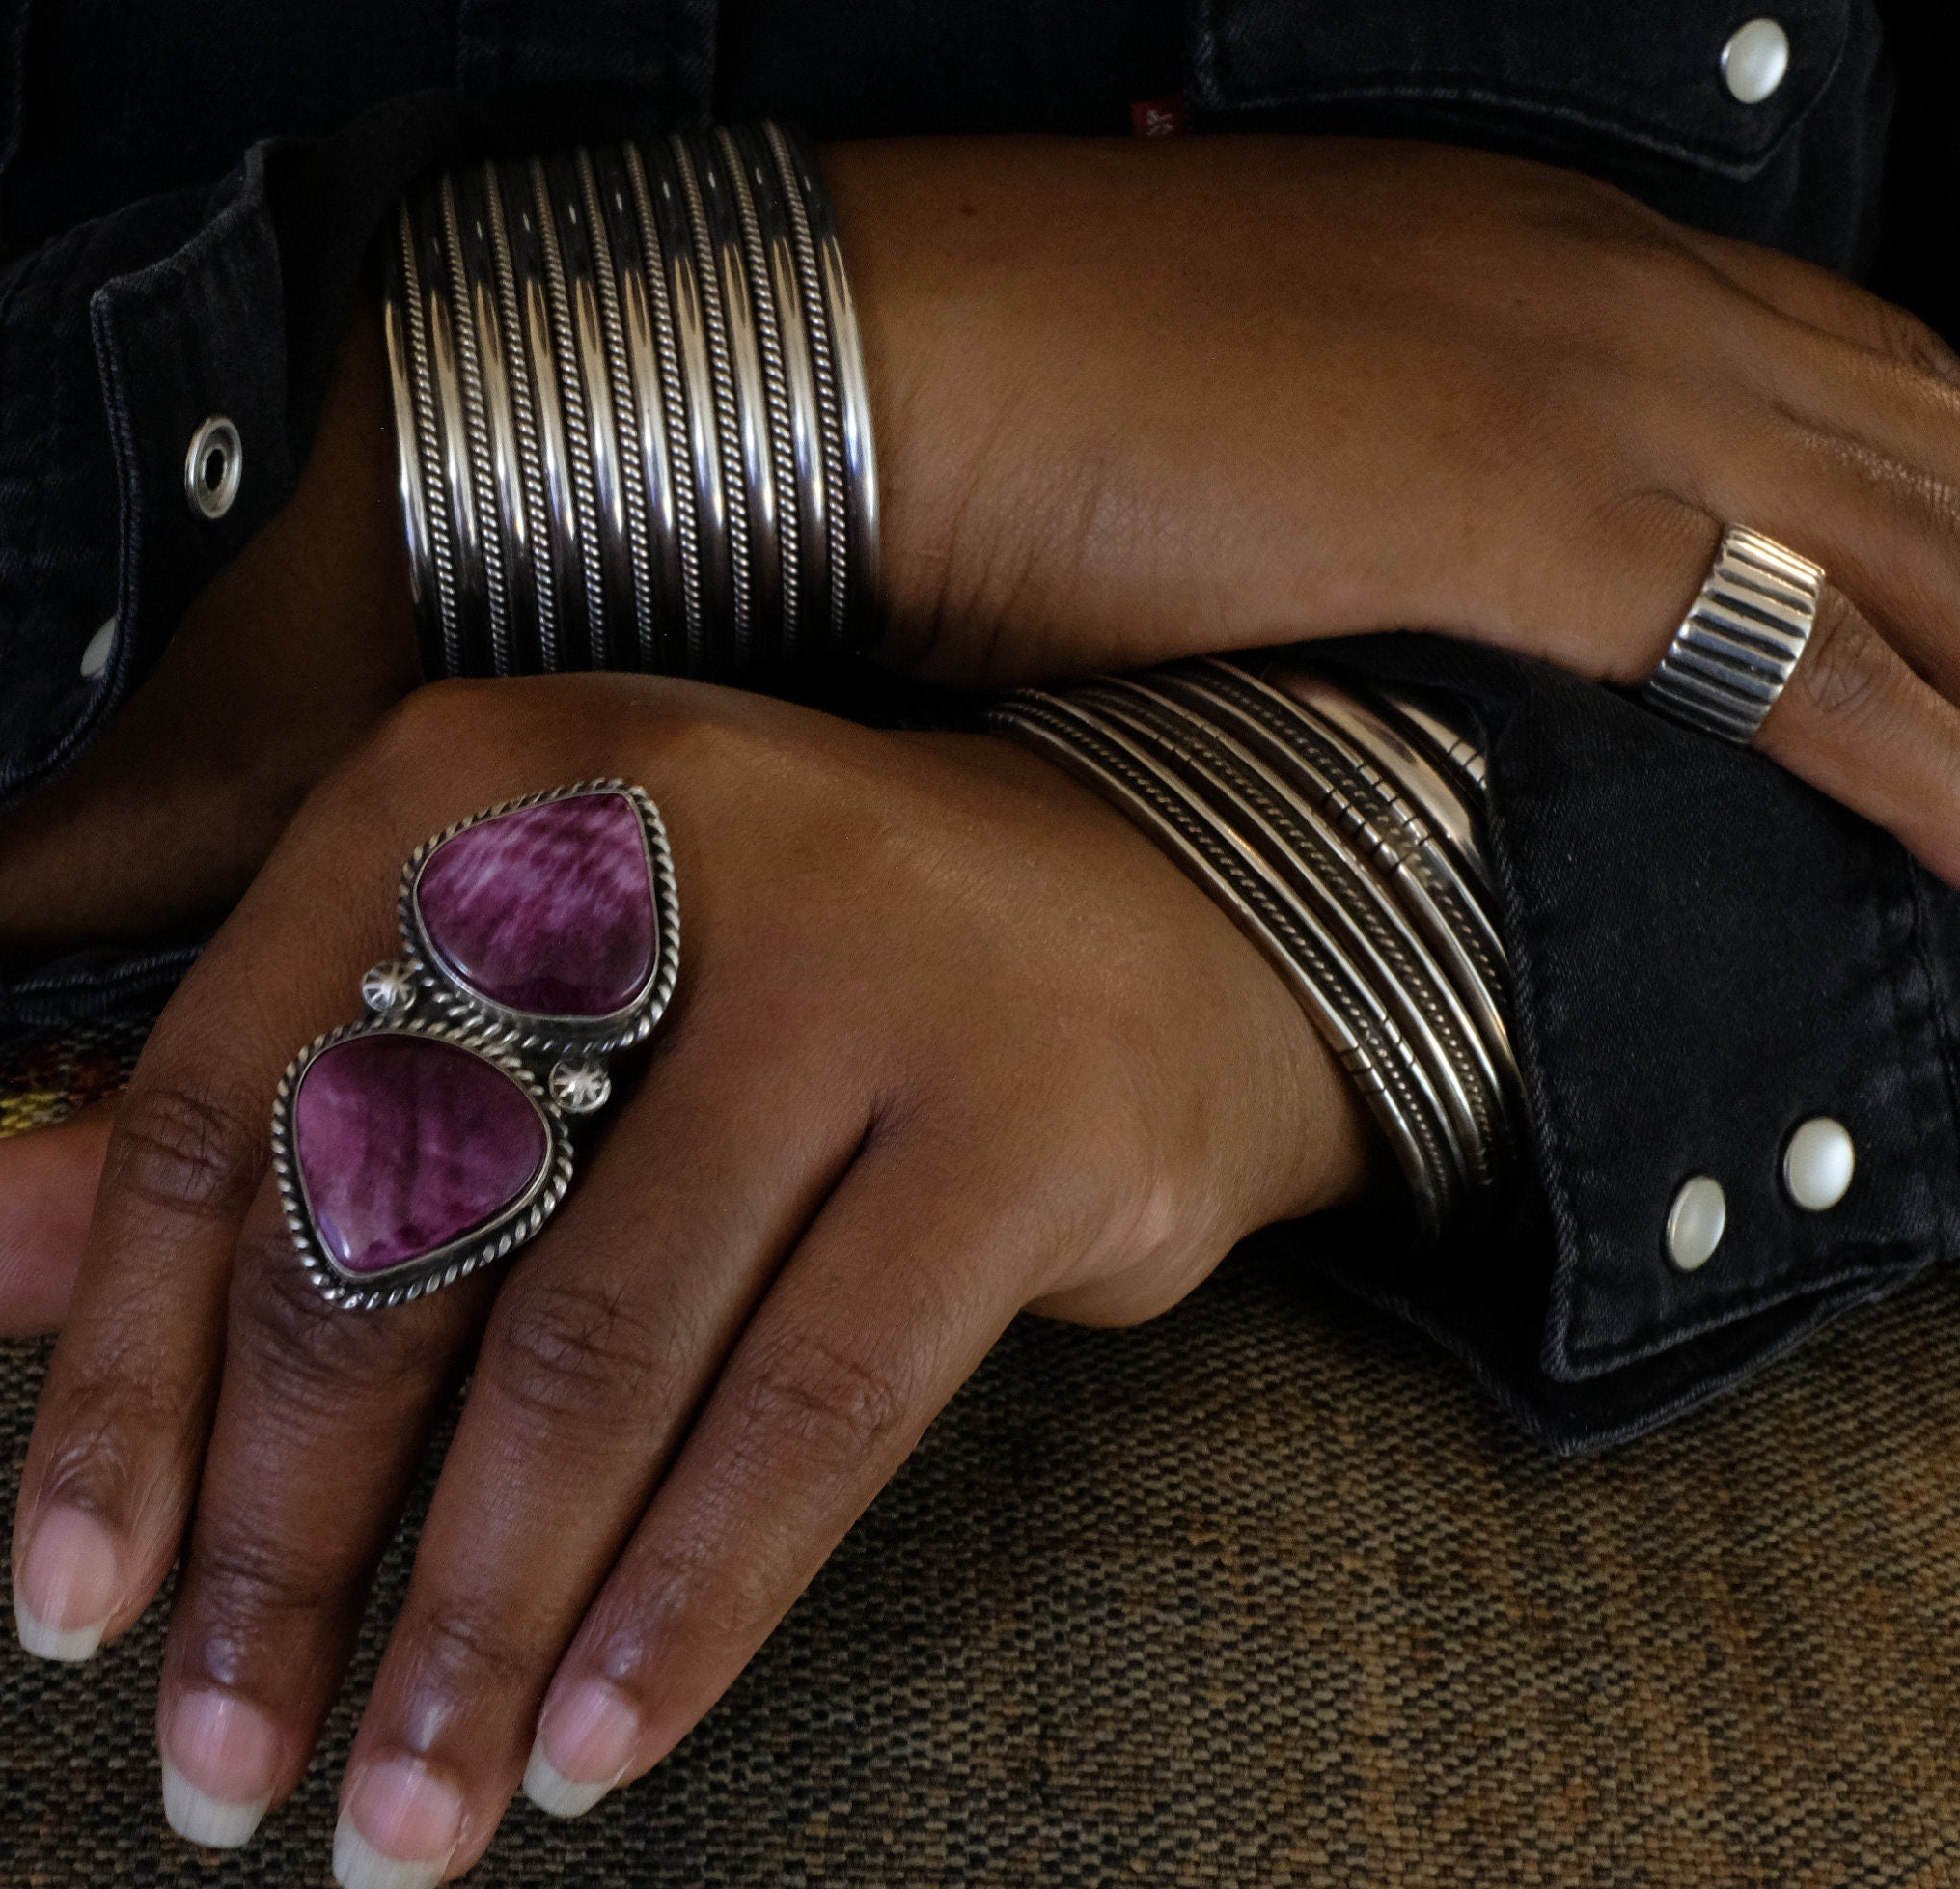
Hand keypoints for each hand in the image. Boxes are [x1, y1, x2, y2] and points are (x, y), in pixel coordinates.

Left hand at [0, 673, 1365, 1888]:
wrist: (1136, 927)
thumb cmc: (737, 997)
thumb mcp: (471, 1025)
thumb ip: (206, 1146)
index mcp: (453, 794)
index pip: (216, 1111)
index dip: (116, 1383)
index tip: (65, 1615)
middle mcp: (638, 838)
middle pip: (393, 1240)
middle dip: (286, 1548)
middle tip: (209, 1772)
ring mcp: (852, 962)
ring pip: (597, 1346)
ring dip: (473, 1622)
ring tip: (394, 1828)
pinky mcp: (1017, 1110)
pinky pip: (815, 1404)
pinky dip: (690, 1601)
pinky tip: (590, 1750)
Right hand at [831, 135, 1959, 878]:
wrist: (890, 344)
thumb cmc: (1015, 367)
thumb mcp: (1254, 391)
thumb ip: (1379, 468)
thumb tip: (1394, 574)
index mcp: (1548, 251)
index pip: (1846, 364)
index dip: (1950, 487)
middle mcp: (1616, 299)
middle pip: (1937, 443)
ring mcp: (1599, 401)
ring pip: (1930, 550)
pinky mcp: (1544, 529)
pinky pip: (1824, 677)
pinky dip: (1939, 780)